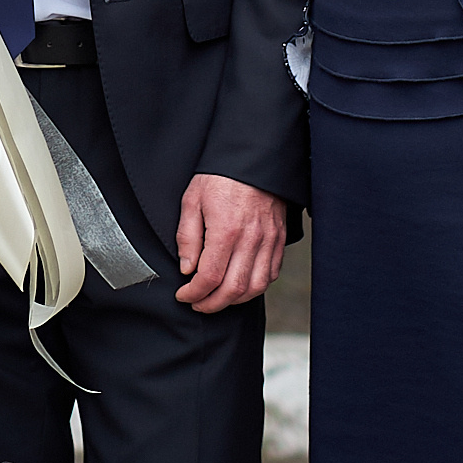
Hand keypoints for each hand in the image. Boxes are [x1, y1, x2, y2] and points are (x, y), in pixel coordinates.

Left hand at [173, 173, 285, 313]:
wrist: (253, 158)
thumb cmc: (220, 177)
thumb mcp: (192, 200)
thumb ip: (188, 237)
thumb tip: (187, 268)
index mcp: (226, 230)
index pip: (209, 277)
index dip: (194, 293)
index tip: (183, 294)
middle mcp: (251, 240)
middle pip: (233, 289)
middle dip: (212, 304)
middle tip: (197, 303)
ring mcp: (268, 241)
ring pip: (255, 287)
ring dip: (234, 300)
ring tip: (217, 299)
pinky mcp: (278, 240)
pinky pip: (270, 274)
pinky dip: (255, 288)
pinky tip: (240, 286)